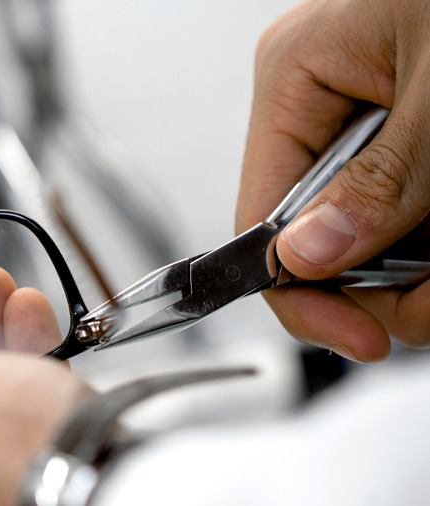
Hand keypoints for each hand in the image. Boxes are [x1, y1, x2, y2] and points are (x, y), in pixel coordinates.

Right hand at [237, 0, 429, 360]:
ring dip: (408, 273)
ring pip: (360, 231)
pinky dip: (422, 245)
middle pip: (313, 231)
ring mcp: (357, 117)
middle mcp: (315, 101)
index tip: (359, 335)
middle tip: (428, 311)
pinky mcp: (400, 132)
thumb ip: (379, 182)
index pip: (262, 212)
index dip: (301, 287)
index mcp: (295, 75)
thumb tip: (309, 256)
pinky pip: (394, 210)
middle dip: (373, 286)